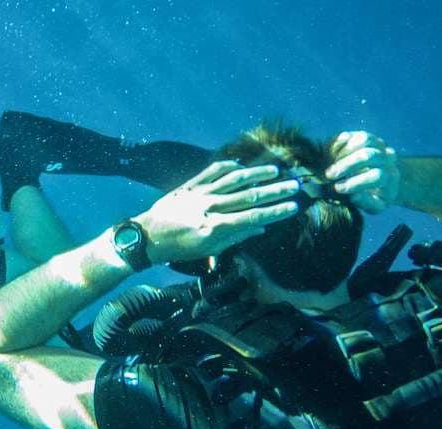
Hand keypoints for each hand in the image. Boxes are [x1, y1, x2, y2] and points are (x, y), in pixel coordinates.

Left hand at [135, 161, 299, 263]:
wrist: (148, 236)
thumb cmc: (179, 248)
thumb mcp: (208, 248)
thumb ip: (236, 237)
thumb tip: (261, 226)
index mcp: (215, 226)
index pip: (252, 216)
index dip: (275, 211)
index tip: (293, 206)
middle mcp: (210, 206)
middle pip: (249, 196)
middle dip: (275, 190)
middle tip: (294, 185)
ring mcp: (200, 193)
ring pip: (234, 179)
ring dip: (257, 173)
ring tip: (275, 171)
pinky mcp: (190, 185)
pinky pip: (213, 171)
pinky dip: (229, 167)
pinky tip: (242, 166)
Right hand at [325, 131, 399, 213]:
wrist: (380, 178)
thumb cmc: (374, 195)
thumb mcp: (375, 205)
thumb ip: (366, 202)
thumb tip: (353, 196)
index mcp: (391, 175)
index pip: (377, 176)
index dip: (356, 182)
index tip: (337, 188)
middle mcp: (388, 157)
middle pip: (369, 155)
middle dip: (346, 165)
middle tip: (328, 175)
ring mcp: (378, 144)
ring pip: (363, 140)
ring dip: (343, 152)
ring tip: (328, 164)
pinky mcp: (366, 137)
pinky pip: (353, 135)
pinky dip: (339, 143)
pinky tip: (328, 155)